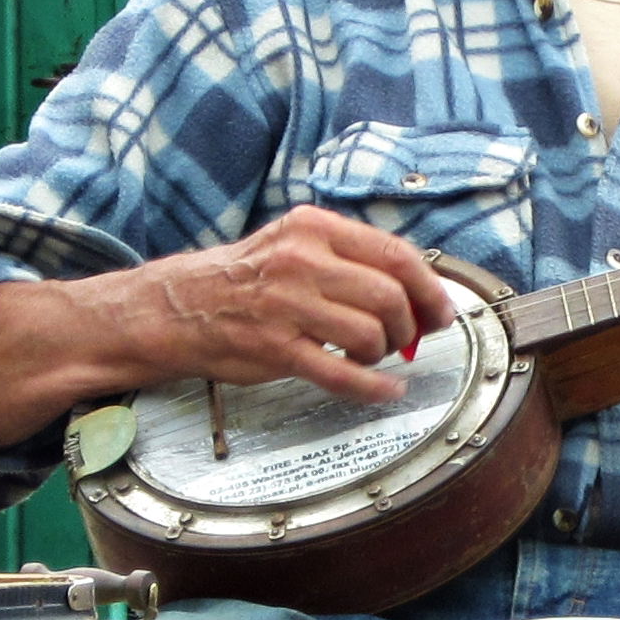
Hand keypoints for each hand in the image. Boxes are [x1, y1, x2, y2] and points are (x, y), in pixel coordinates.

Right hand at [127, 207, 454, 399]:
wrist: (179, 306)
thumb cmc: (246, 279)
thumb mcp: (295, 245)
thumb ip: (350, 259)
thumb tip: (416, 289)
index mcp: (314, 228)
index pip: (395, 254)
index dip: (429, 287)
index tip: (440, 310)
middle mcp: (301, 260)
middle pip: (389, 296)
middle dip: (409, 325)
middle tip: (407, 340)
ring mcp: (287, 305)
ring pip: (370, 333)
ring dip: (384, 353)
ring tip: (372, 355)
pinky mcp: (276, 348)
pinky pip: (341, 373)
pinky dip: (373, 387)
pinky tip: (385, 390)